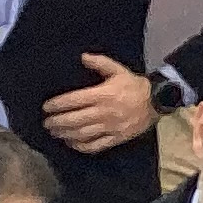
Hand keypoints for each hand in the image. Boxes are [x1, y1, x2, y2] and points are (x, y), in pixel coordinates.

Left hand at [42, 55, 158, 155]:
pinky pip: (95, 145)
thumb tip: (82, 57)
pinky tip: (71, 143)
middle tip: (46, 123)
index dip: (57, 104)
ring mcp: (110, 127)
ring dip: (65, 134)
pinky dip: (80, 146)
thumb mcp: (119, 70)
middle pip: (74, 120)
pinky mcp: (116, 138)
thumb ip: (100, 63)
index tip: (46, 107)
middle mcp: (104, 112)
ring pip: (82, 133)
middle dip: (57, 122)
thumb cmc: (134, 86)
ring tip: (54, 132)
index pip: (74, 100)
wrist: (157, 101)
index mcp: (103, 94)